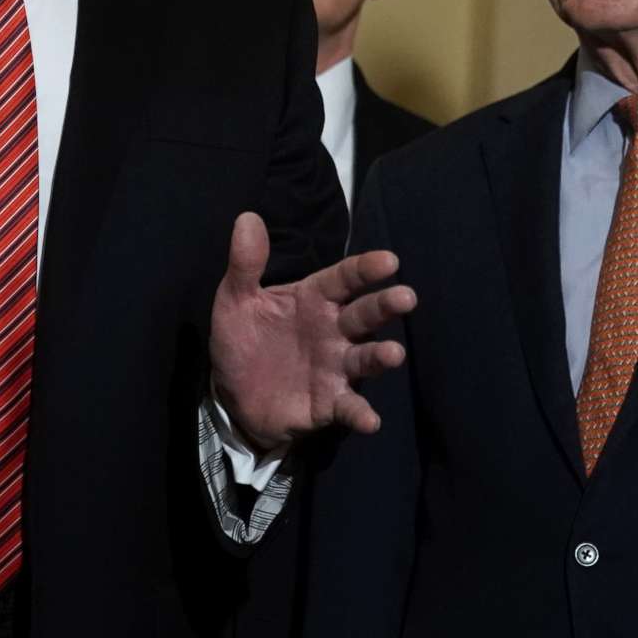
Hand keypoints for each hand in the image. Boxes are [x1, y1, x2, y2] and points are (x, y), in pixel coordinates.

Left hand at [210, 212, 415, 454]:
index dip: (366, 269)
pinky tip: (370, 420)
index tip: (389, 260)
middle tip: (406, 297)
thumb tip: (247, 218)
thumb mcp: (235, 300)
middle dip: (386, 305)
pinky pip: (349, 407)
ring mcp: (335, 368)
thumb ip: (245, 264)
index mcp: (314, 299)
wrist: (231, 396)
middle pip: (365, 315)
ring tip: (393, 354)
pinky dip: (360, 413)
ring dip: (380, 356)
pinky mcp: (329, 402)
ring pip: (364, 358)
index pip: (344, 278)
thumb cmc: (243, 341)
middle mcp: (333, 330)